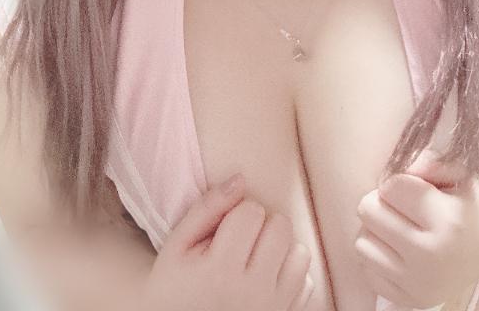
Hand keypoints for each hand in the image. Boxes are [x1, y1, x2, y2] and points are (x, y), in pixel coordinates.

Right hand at [140, 173, 313, 310]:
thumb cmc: (172, 289)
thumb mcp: (176, 247)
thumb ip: (206, 209)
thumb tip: (240, 179)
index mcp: (220, 270)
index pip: (252, 211)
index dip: (237, 212)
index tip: (224, 230)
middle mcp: (252, 291)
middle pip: (280, 226)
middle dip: (261, 225)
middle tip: (240, 242)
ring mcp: (272, 307)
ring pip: (300, 251)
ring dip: (279, 248)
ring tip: (255, 258)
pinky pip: (306, 281)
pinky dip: (289, 273)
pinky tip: (266, 277)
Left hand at [355, 148, 478, 308]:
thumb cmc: (469, 203)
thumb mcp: (459, 172)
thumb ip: (429, 160)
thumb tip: (404, 166)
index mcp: (448, 220)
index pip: (391, 187)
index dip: (399, 182)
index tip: (417, 190)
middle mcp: (431, 256)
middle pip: (368, 210)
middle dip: (382, 202)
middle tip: (404, 208)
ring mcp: (418, 284)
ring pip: (361, 241)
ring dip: (376, 230)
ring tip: (400, 228)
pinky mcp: (408, 301)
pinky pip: (365, 269)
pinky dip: (378, 256)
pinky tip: (398, 250)